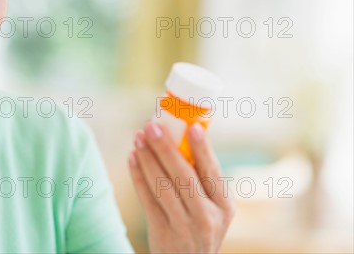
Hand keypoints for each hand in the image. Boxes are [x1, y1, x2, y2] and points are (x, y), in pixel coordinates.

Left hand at [128, 122, 234, 252]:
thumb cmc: (200, 226)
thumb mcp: (213, 209)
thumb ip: (202, 181)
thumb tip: (183, 136)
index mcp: (224, 206)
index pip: (212, 171)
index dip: (202, 148)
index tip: (192, 126)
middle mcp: (207, 217)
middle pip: (183, 176)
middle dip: (165, 148)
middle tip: (151, 126)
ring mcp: (183, 226)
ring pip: (162, 185)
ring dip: (147, 157)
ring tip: (138, 137)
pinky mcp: (161, 231)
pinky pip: (147, 198)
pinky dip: (138, 176)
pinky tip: (132, 158)